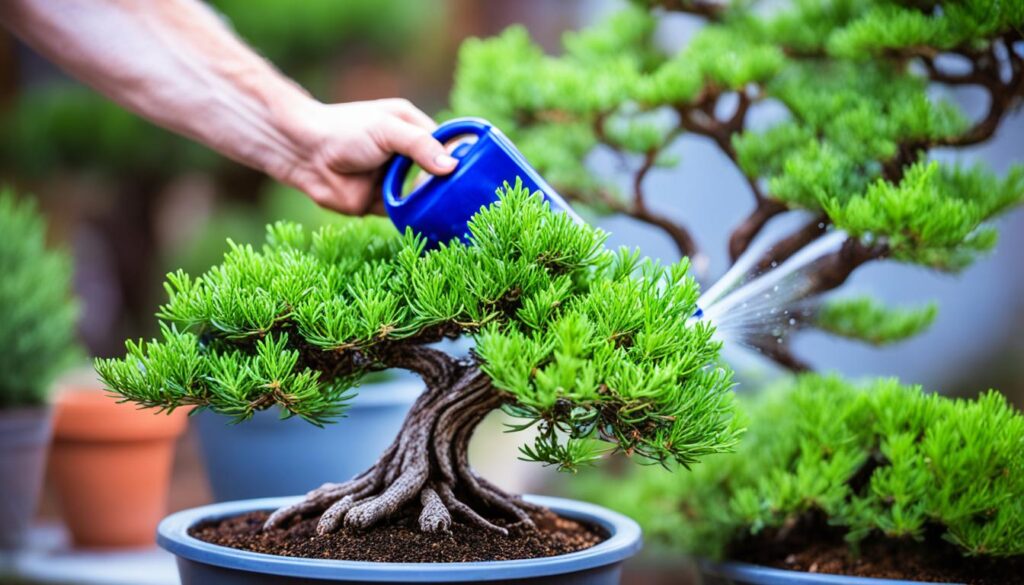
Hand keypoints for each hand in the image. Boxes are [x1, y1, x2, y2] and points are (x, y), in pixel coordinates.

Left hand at [274, 98, 457, 213]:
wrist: (303, 153)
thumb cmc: (344, 130)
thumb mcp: (387, 131)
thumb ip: (420, 146)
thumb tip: (452, 166)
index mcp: (412, 129)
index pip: (446, 145)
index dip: (461, 158)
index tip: (480, 172)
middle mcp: (406, 155)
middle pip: (438, 174)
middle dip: (451, 186)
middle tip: (470, 199)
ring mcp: (394, 180)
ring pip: (423, 197)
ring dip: (434, 204)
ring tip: (455, 213)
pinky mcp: (380, 204)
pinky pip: (404, 214)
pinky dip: (414, 218)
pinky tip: (429, 222)